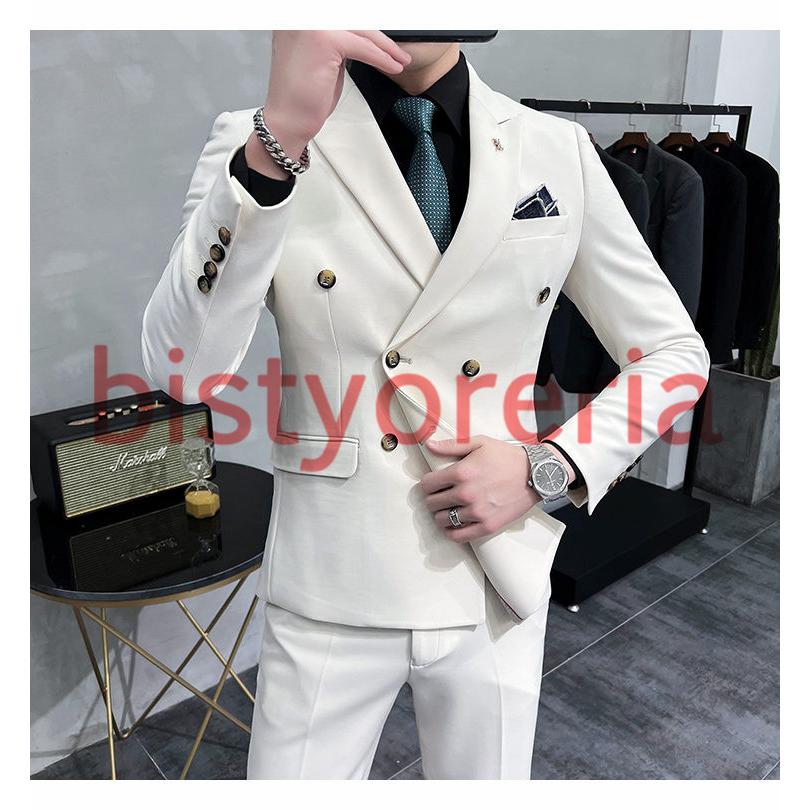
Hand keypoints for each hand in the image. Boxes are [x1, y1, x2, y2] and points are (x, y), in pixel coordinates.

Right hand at [245, 31, 410, 177]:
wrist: (287, 120)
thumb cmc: (301, 96)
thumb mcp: (322, 59)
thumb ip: (338, 43)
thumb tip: (361, 37)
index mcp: (299, 17)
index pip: (344, 19)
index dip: (367, 30)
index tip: (385, 41)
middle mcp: (303, 17)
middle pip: (354, 21)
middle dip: (380, 38)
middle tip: (398, 51)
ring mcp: (313, 25)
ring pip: (362, 32)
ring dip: (386, 48)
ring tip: (400, 60)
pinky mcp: (325, 41)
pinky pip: (362, 47)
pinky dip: (381, 58)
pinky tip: (393, 66)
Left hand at [420, 435, 541, 543]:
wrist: (535, 474)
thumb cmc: (507, 456)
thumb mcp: (479, 443)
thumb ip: (451, 445)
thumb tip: (428, 444)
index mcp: (461, 472)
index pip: (428, 484)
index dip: (427, 483)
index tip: (432, 484)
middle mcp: (466, 493)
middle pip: (432, 503)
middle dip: (433, 499)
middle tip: (439, 496)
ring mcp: (476, 512)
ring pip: (442, 520)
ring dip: (440, 515)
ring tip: (447, 509)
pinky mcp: (487, 526)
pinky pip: (458, 536)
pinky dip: (451, 532)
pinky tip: (452, 525)